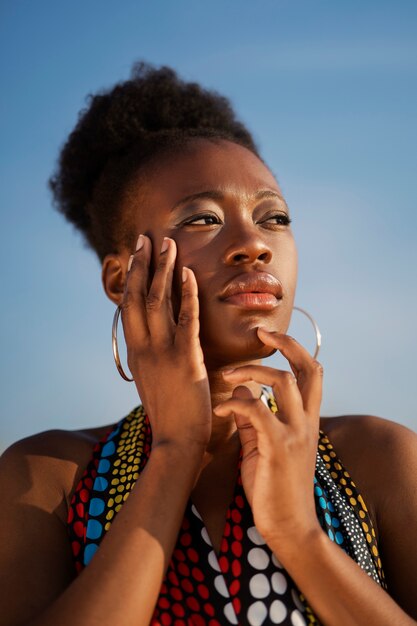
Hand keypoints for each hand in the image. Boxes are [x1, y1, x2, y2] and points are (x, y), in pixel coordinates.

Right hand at [121, 235, 211, 451]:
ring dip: (162, 270)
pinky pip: (185, 319)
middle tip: (145, 239)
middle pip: (136, 297)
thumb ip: (152, 360)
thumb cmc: (170, 415)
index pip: (129, 308)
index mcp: (136, 353)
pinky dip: (186, 294)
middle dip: (141, 265)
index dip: (131, 279)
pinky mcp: (185, 359)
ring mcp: (162, 352)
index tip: (136, 256)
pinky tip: (189, 273)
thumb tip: (155, 345)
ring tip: (168, 245)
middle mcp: (143, 348)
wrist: (177, 442)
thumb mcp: (153, 383)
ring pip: (157, 302)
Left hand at [213, 328, 322, 545]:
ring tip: (228, 375)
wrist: (288, 527)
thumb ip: (255, 418)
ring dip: (252, 371)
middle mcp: (306, 421)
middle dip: (286, 343)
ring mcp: (295, 433)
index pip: (311, 372)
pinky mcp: (278, 447)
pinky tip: (219, 411)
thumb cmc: (274, 486)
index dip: (294, 348)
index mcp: (306, 419)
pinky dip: (234, 405)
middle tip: (261, 332)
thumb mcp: (264, 445)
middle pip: (307, 368)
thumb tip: (240, 392)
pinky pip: (256, 411)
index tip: (270, 336)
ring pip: (283, 381)